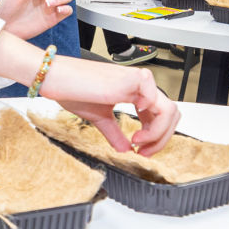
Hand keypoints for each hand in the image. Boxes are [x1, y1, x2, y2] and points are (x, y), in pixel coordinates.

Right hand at [40, 56, 178, 155]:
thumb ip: (114, 132)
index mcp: (133, 91)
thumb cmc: (72, 89)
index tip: (140, 150)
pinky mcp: (133, 79)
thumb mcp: (98, 117)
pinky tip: (136, 128)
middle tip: (143, 151)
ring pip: (168, 109)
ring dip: (157, 133)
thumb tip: (124, 150)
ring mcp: (138, 81)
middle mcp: (139, 85)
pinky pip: (157, 101)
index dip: (156, 137)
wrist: (57, 78)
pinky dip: (153, 119)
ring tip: (137, 142)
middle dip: (161, 138)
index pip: (160, 115)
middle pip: (171, 113)